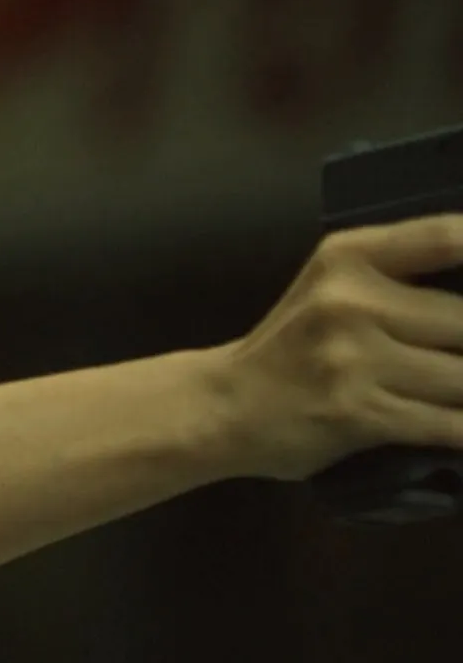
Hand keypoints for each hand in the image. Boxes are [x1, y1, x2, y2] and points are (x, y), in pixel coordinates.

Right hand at [216, 212, 462, 480]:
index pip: (447, 237)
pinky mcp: (357, 412)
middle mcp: (350, 301)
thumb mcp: (334, 288)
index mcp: (349, 257)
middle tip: (460, 356)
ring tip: (457, 391)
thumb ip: (405, 277)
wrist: (223, 406)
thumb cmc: (292, 347)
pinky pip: (447, 425)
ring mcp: (352, 359)